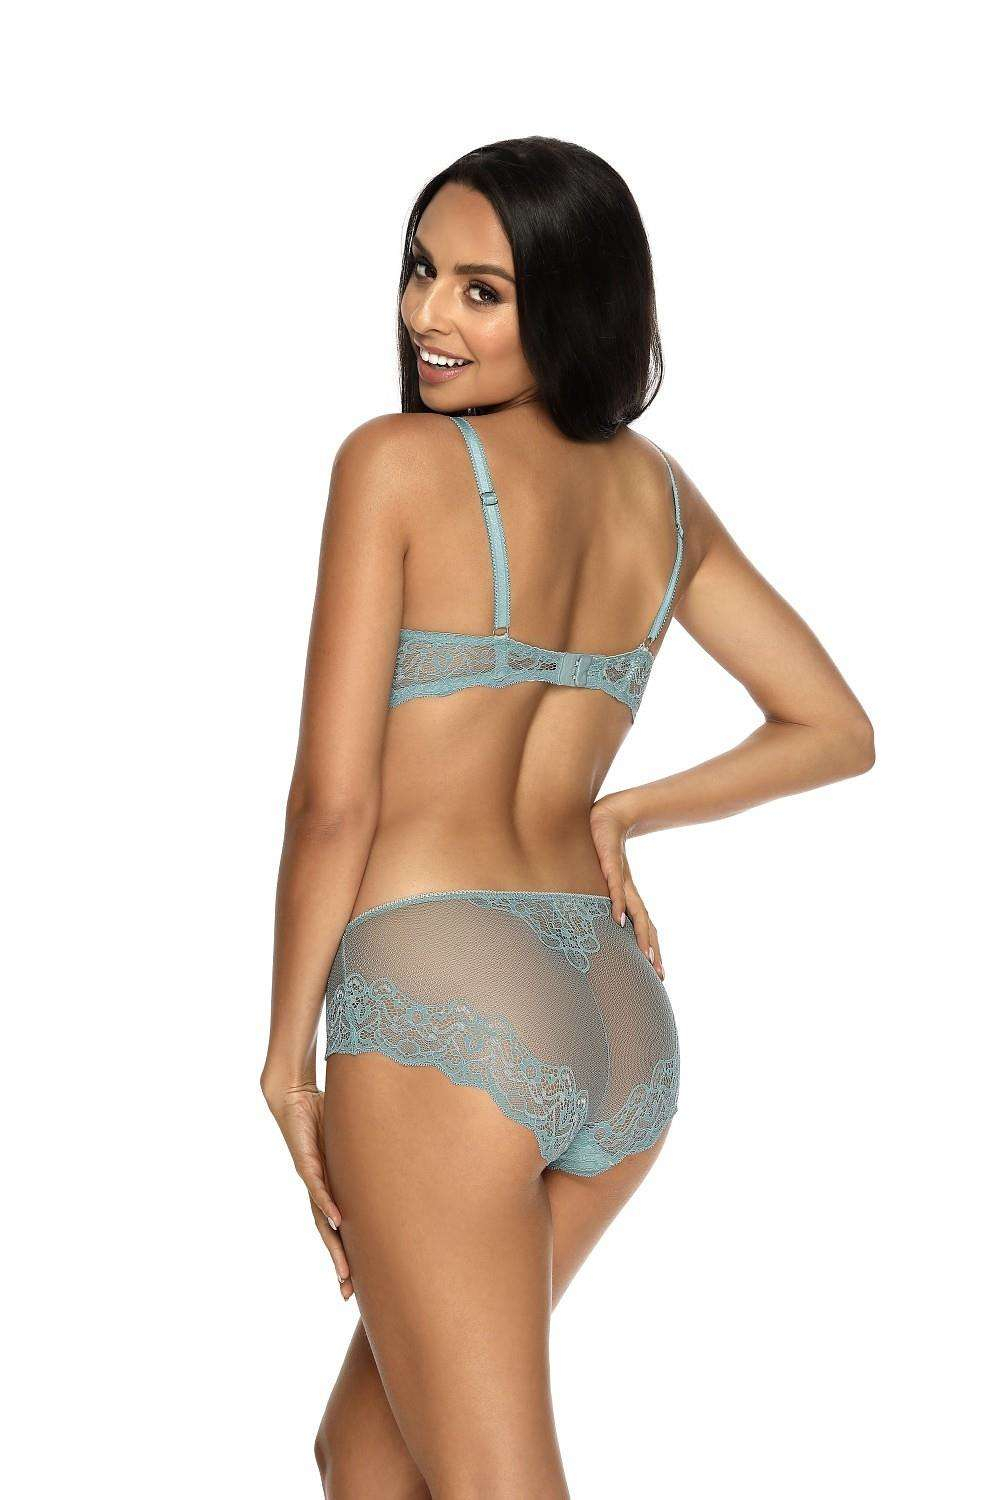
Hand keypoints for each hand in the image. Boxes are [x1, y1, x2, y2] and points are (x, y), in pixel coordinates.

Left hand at [264, 1082, 354, 1299]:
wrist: (293, 1097)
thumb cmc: (322, 1116)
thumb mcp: (350, 1141)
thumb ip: (364, 1153)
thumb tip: (394, 1155)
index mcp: (331, 1188)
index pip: (339, 1228)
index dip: (346, 1253)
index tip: (355, 1282)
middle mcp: (320, 1189)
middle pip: (328, 1235)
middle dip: (339, 1263)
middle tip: (347, 1292)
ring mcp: (312, 1178)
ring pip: (321, 1220)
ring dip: (333, 1246)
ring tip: (344, 1270)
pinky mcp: (306, 1161)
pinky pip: (317, 1187)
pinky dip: (327, 1204)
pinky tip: (337, 1219)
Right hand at [589, 796, 665, 980]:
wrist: (611, 813)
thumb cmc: (605, 845)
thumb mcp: (604, 873)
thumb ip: (602, 892)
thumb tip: (599, 911)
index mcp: (629, 894)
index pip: (644, 925)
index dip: (650, 947)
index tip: (657, 972)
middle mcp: (629, 890)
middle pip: (645, 925)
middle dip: (652, 950)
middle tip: (659, 975)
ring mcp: (621, 878)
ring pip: (636, 911)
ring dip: (641, 935)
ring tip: (645, 956)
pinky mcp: (611, 864)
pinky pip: (615, 888)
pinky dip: (617, 905)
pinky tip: (618, 920)